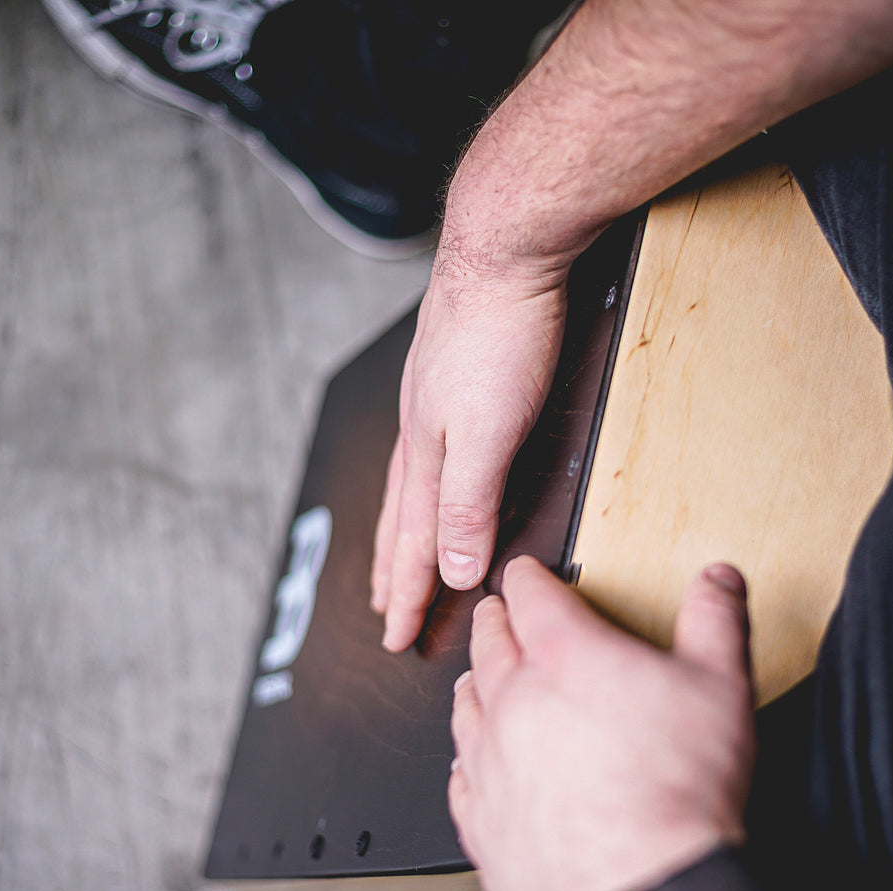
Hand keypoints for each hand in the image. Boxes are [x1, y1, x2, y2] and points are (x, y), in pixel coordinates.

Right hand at [370, 237, 573, 651]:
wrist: (506, 247)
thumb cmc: (500, 337)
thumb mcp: (489, 436)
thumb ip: (469, 505)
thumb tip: (455, 572)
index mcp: (428, 456)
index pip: (418, 545)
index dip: (412, 595)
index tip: (400, 640)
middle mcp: (422, 432)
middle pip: (404, 519)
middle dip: (396, 571)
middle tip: (386, 610)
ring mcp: (433, 400)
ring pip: (411, 485)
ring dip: (402, 529)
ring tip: (394, 553)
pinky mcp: (453, 373)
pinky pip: (427, 450)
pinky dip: (421, 481)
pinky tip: (430, 469)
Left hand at [449, 556, 756, 890]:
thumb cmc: (682, 796)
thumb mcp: (722, 685)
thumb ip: (716, 620)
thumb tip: (716, 581)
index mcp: (565, 658)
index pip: (530, 595)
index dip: (526, 575)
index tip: (523, 571)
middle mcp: (515, 704)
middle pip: (488, 644)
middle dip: (493, 619)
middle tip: (495, 610)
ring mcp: (492, 765)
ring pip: (465, 708)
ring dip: (472, 683)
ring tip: (478, 676)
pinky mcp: (484, 824)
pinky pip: (460, 780)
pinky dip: (465, 761)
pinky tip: (472, 763)